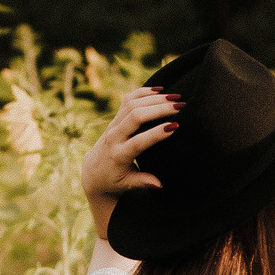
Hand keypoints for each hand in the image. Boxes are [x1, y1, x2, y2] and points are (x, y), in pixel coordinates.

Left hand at [80, 87, 180, 204]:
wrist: (93, 170)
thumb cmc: (114, 180)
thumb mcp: (126, 184)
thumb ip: (143, 182)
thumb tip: (159, 184)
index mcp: (118, 155)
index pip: (138, 141)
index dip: (156, 133)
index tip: (174, 127)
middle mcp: (114, 136)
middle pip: (135, 116)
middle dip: (159, 109)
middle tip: (181, 107)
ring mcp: (113, 125)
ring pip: (132, 104)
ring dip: (155, 98)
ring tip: (176, 98)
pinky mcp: (115, 118)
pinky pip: (128, 100)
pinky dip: (143, 92)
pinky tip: (160, 90)